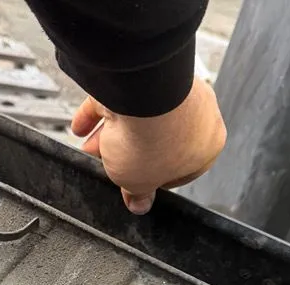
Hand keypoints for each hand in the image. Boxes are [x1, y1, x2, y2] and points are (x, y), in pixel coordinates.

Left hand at [71, 77, 226, 214]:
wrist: (144, 96)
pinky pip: (117, 98)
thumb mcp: (142, 183)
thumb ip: (140, 193)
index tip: (136, 185)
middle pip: (156, 142)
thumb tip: (139, 204)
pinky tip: (81, 127)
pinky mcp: (143, 75)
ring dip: (110, 136)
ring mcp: (170, 91)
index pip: (181, 169)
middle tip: (112, 166)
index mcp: (208, 144)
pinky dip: (97, 114)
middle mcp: (195, 115)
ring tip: (91, 148)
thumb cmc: (155, 140)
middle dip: (129, 156)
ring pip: (136, 119)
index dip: (154, 180)